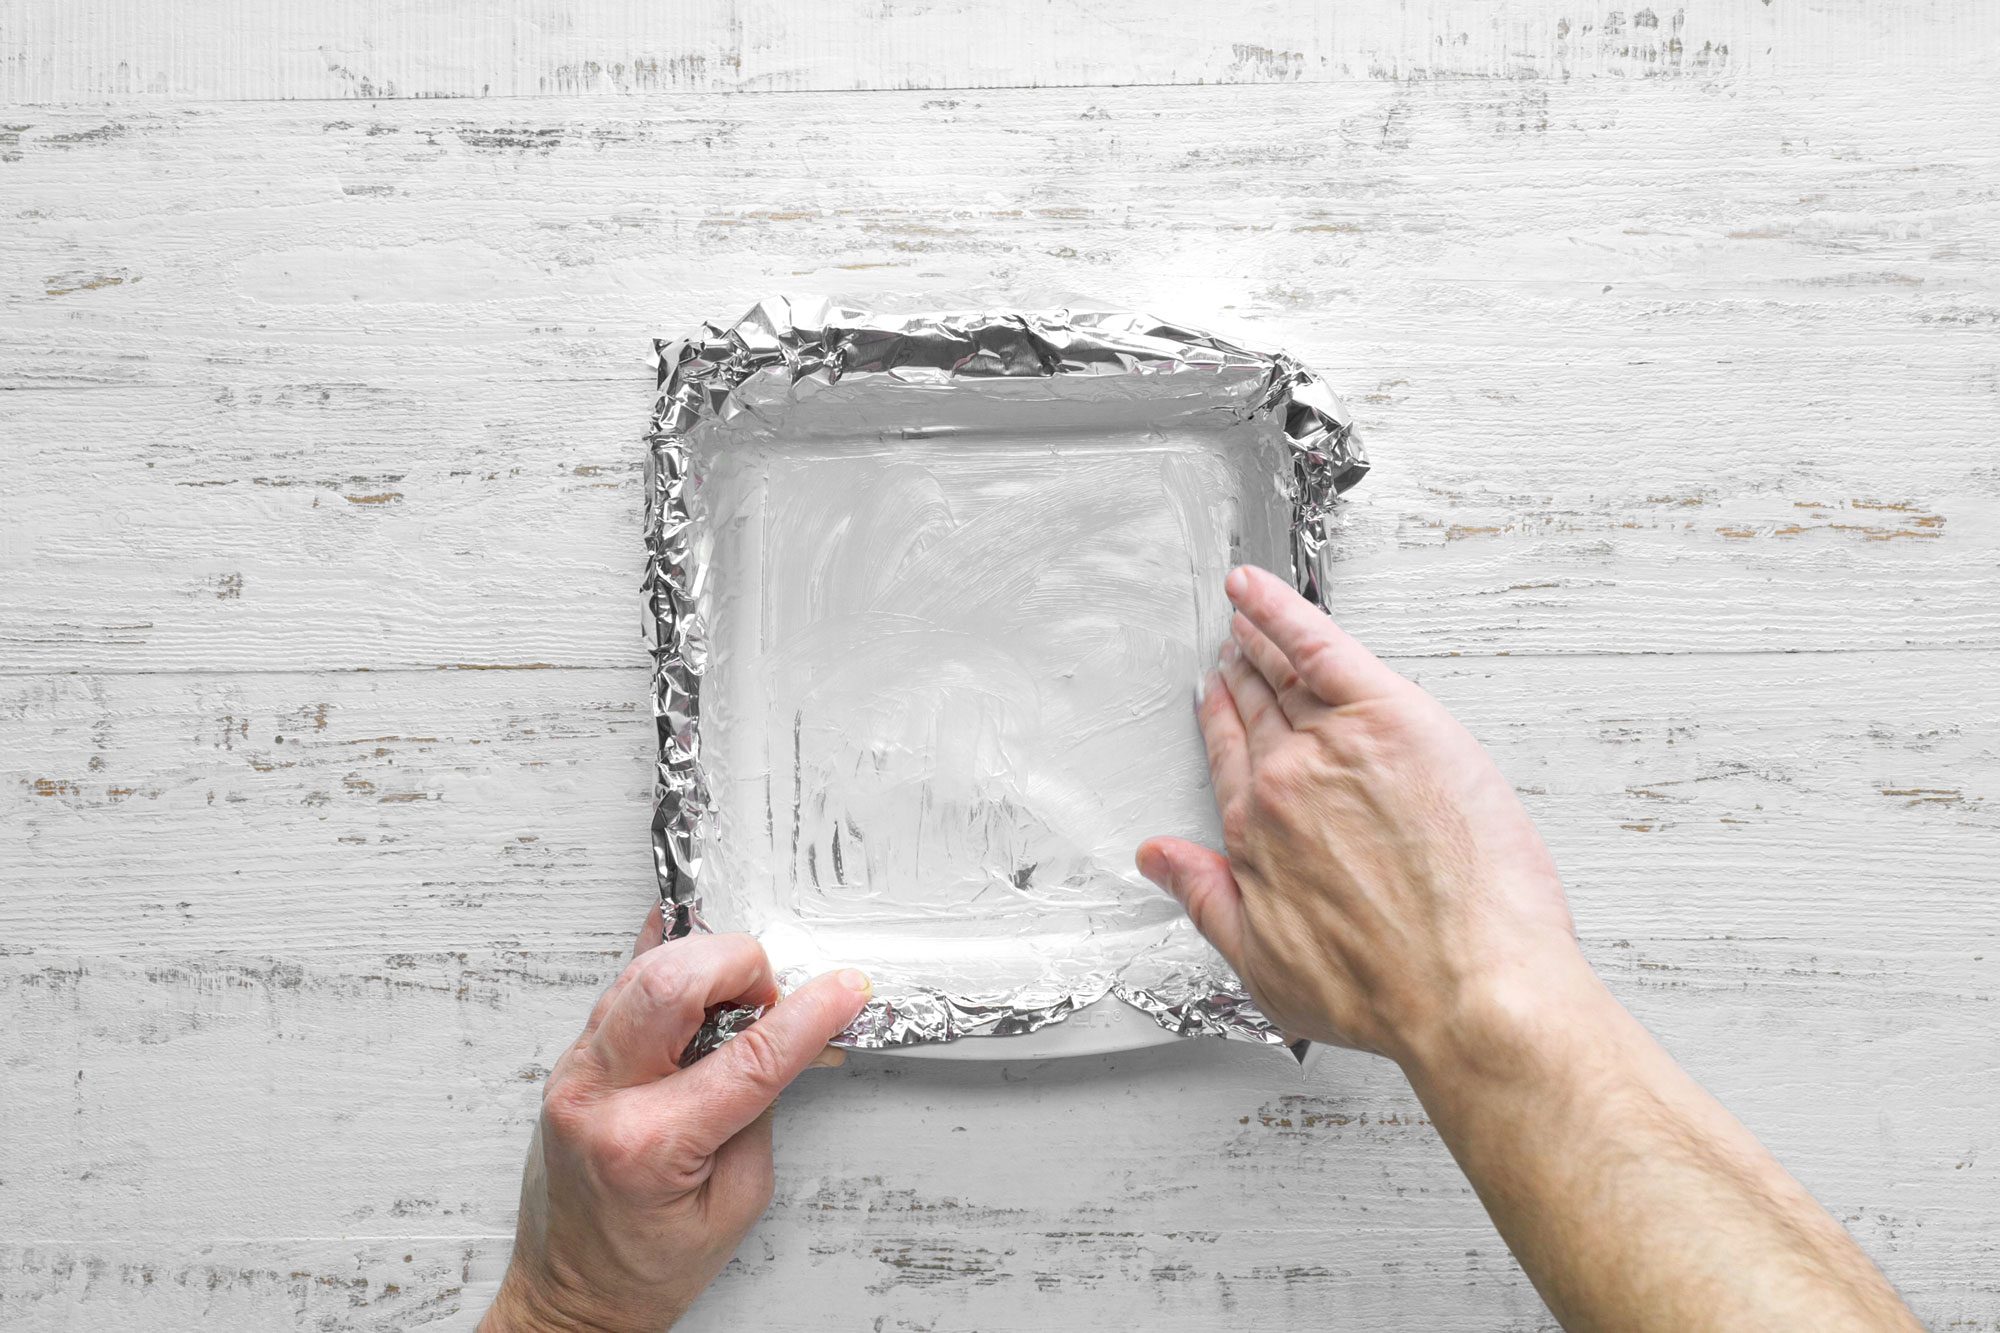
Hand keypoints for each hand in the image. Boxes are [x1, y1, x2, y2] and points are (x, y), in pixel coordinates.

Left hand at [481, 908, 871, 1332]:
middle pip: (672, 981)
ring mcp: (575, 1073)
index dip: (808, 1015)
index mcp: (648, 1145)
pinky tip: (694, 964)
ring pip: (644, 970)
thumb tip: (786, 1036)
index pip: (748, 1057)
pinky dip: (666, 967)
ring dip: (705, 967)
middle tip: (772, 998)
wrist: (571, 1292)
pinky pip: (621, 986)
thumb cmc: (645, 1265)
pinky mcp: (571, 1061)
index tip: (844, 991)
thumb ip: (761, 1109)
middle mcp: (600, 1098)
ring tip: (739, 1001)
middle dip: (740, 967)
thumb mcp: (736, 1200)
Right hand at [1137, 565, 1580, 1063]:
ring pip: (1290, 674)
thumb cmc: (1392, 993)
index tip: (1216, 697)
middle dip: (1243, 675)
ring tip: (1249, 616)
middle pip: (1259, 710)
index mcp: (1258, 833)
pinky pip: (1323, 646)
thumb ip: (1205, 901)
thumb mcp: (1267, 968)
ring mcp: (1337, 746)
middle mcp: (1286, 782)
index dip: (1221, 721)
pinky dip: (1283, 611)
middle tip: (1235, 649)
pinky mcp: (1394, 720)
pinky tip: (1258, 591)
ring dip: (1261, 639)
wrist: (1470, 991)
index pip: (1232, 756)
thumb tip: (1159, 860)